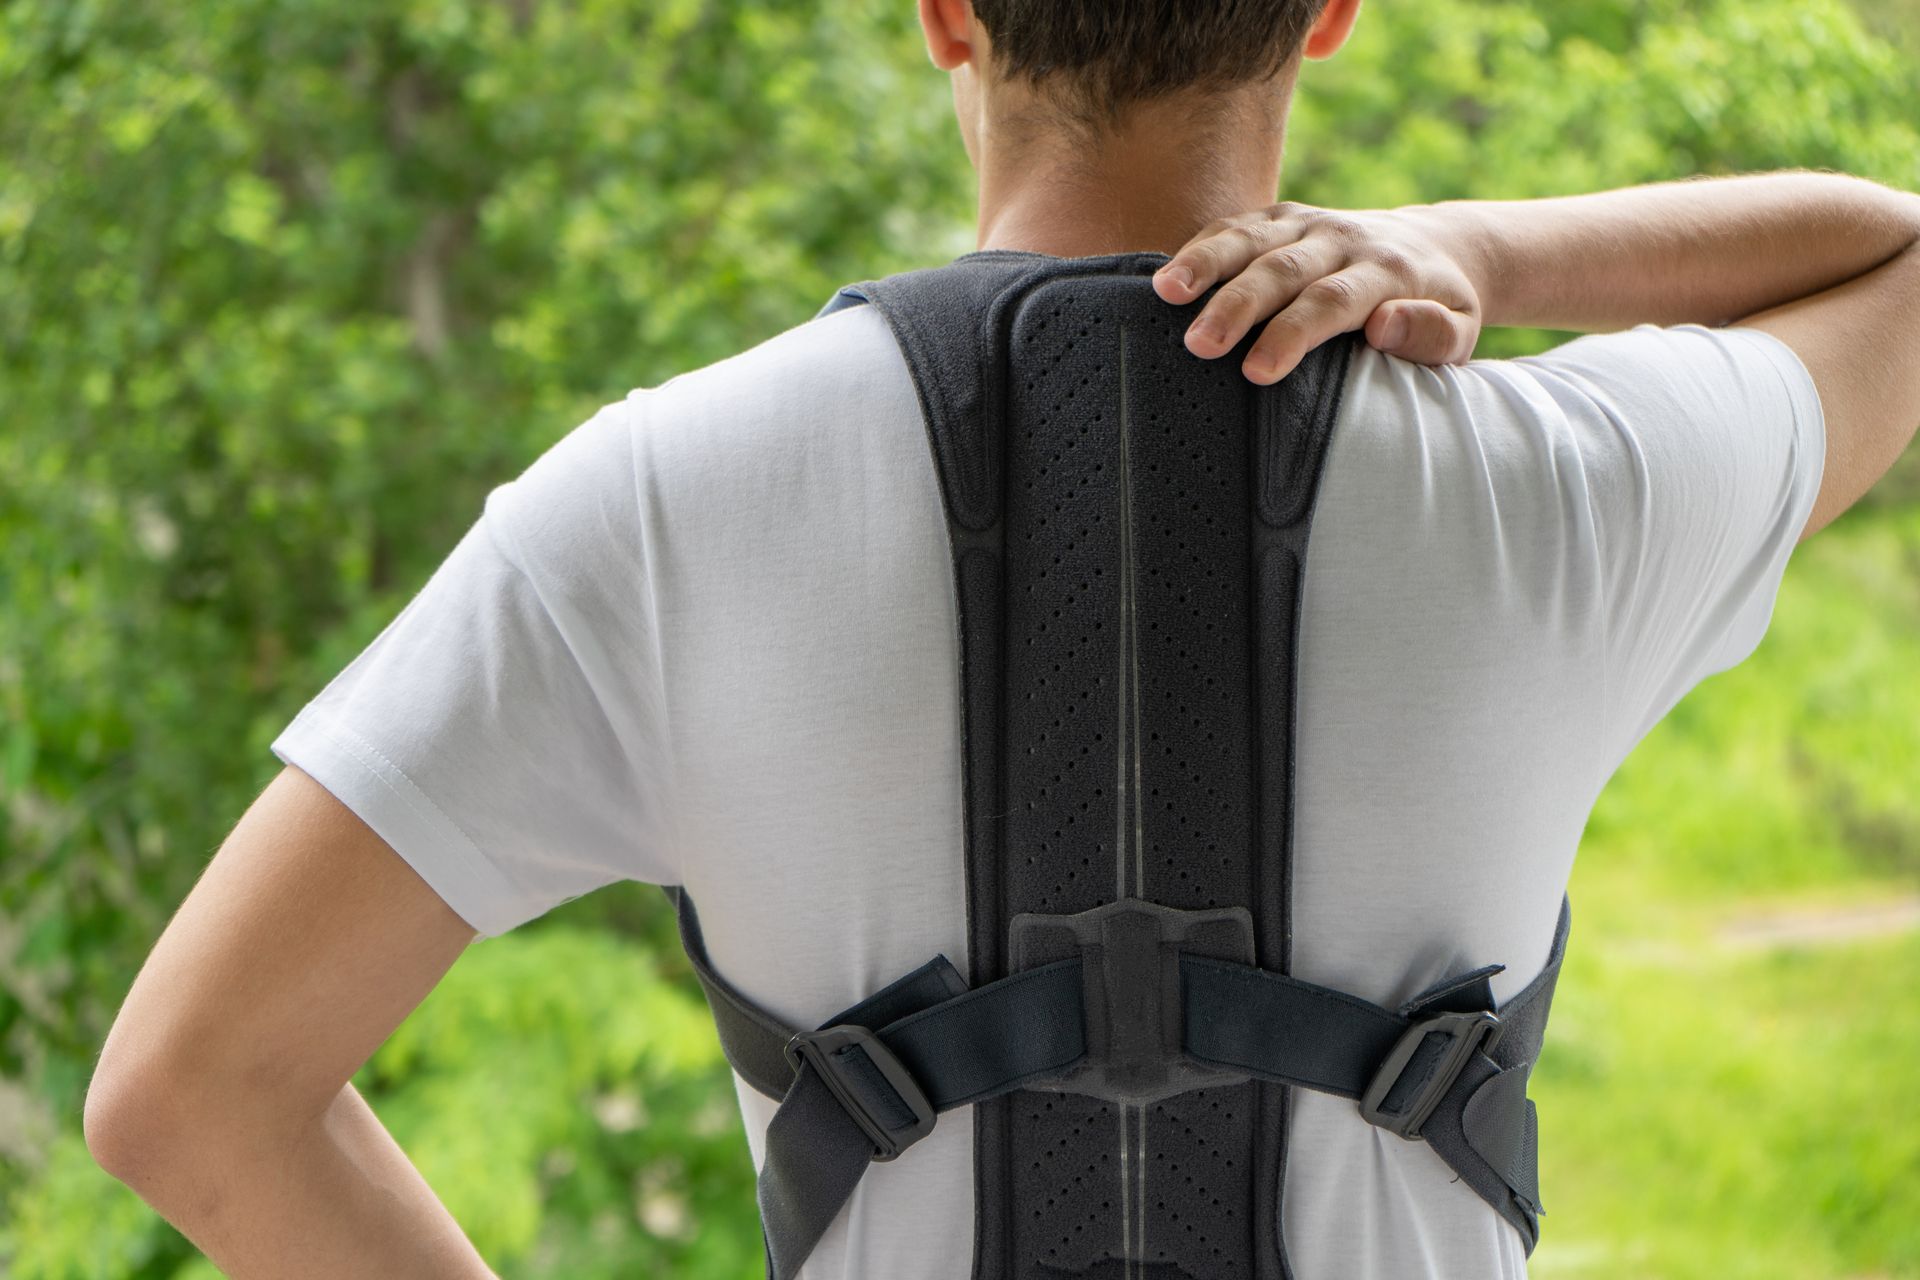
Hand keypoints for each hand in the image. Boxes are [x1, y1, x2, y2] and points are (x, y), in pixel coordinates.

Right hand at [1151, 202, 1483, 383]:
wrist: (1437, 245)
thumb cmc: (1439, 306)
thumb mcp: (1461, 331)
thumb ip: (1432, 334)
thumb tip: (1384, 325)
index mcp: (1386, 271)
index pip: (1332, 301)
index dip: (1293, 334)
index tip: (1258, 371)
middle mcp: (1343, 239)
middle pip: (1283, 269)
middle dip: (1238, 306)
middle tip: (1200, 345)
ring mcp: (1310, 222)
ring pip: (1252, 238)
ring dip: (1206, 263)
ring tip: (1166, 293)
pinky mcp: (1283, 217)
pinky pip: (1237, 226)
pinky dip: (1201, 247)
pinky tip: (1166, 275)